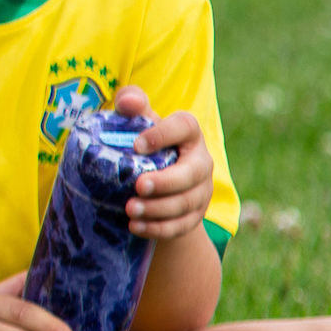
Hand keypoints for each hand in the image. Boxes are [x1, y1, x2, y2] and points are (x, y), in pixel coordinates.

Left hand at [109, 86, 214, 240]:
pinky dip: (159, 228)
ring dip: (158, 209)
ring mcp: (201, 190)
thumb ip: (131, 104)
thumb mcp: (136, 121)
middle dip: (166, 182)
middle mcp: (200, 161)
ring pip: (186, 203)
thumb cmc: (141, 142)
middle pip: (192, 173)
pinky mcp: (194, 214)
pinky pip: (181, 225)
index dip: (163, 134)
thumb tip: (129, 102)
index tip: (136, 145)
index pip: (185, 127)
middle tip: (137, 186)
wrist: (153, 179)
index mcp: (188, 133)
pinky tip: (135, 227)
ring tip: (130, 209)